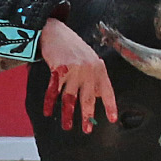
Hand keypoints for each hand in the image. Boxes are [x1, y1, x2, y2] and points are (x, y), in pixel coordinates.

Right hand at [40, 17, 117, 132]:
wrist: (55, 32)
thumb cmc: (73, 47)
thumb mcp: (90, 59)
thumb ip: (94, 77)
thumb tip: (97, 97)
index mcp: (99, 68)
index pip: (107, 90)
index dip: (110, 105)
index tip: (112, 119)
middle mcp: (88, 70)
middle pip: (88, 98)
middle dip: (87, 116)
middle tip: (87, 129)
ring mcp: (73, 70)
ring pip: (70, 97)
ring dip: (67, 114)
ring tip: (67, 126)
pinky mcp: (58, 70)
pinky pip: (53, 90)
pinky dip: (50, 102)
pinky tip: (48, 111)